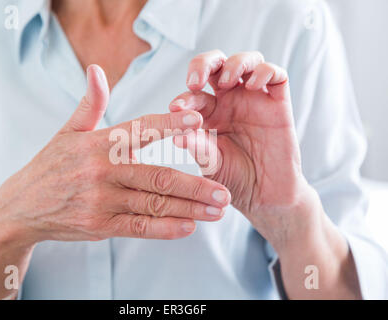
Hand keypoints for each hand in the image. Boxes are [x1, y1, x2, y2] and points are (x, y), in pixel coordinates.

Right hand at [0, 64, 230, 244]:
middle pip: (157, 176)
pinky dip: (165, 228)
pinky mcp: (99, 225)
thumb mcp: (67, 131)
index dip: (170, 125)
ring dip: (189, 208)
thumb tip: (96, 70)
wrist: (21, 207)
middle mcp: (101, 171)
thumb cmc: (50, 166)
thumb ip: (90, 103)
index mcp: (97, 143)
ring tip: (217, 209)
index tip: (199, 123)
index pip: (139, 130)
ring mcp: (100, 201)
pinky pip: (138, 227)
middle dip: (195, 185)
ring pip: (153, 204)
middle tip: (224, 191)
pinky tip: (188, 227)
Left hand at [169, 51, 316, 248]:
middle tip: (195, 81)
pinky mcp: (278, 103)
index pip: (194, 94)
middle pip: (216, 64)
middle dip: (203, 64)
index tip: (175, 108)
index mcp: (208, 113)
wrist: (265, 195)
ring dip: (234, 63)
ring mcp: (254, 99)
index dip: (183, 97)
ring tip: (226, 81)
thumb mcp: (212, 165)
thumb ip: (199, 148)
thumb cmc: (234, 179)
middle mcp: (229, 101)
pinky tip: (253, 85)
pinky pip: (276, 74)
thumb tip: (176, 136)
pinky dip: (265, 71)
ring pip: (246, 61)